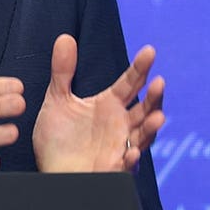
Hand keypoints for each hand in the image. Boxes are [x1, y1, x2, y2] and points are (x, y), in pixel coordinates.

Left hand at [32, 35, 164, 172]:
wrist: (50, 171)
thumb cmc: (59, 139)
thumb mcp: (58, 100)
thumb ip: (63, 72)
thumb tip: (65, 37)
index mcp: (110, 105)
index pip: (130, 83)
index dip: (140, 68)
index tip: (149, 51)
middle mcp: (121, 124)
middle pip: (145, 108)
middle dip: (154, 97)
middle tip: (159, 82)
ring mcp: (120, 147)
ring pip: (143, 136)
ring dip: (151, 128)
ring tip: (158, 117)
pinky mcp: (113, 169)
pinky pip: (125, 165)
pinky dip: (130, 159)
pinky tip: (130, 153)